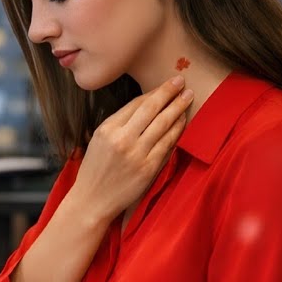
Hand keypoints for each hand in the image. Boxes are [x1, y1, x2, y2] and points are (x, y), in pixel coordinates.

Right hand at [69, 75, 193, 223]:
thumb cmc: (95, 170)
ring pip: (162, 124)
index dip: (154, 92)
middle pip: (151, 109)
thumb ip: (118, 125)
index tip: (166, 84)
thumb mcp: (98, 140)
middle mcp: (122, 139)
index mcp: (107, 129)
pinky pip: (167, 144)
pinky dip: (177, 130)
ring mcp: (136, 154)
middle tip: (181, 81)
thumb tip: (145, 107)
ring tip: (188, 96)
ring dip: (177, 108)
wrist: (92, 200)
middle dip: (168, 92)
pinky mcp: (148, 168)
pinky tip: (183, 121)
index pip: (136, 104)